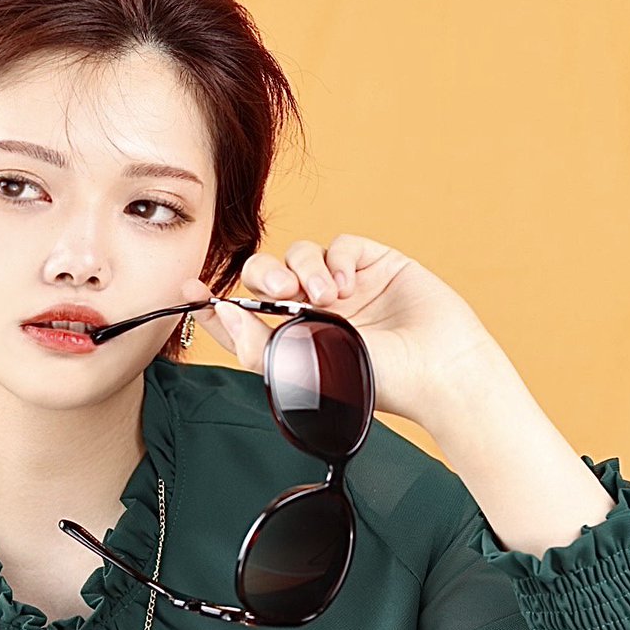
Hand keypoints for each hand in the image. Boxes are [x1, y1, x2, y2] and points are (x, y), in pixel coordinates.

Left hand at [178, 233, 503, 421]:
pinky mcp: (373, 264)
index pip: (244, 316)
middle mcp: (313, 312)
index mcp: (293, 340)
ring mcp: (343, 286)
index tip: (190, 289)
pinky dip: (333, 258)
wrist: (439, 373)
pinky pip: (338, 245)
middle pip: (266, 275)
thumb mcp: (305, 371)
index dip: (215, 302)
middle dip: (264, 276)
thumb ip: (256, 346)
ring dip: (303, 268)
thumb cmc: (376, 383)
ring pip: (299, 255)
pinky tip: (345, 283)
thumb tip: (218, 313)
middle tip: (279, 291)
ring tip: (324, 296)